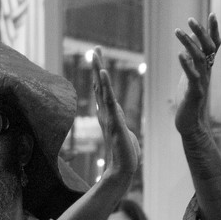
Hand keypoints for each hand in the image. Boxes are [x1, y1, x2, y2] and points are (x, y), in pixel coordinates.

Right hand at [91, 48, 139, 185]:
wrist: (123, 170)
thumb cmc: (125, 155)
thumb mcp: (124, 133)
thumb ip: (120, 123)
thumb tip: (118, 121)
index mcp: (109, 115)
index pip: (103, 91)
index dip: (100, 74)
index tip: (98, 59)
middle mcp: (106, 113)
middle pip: (99, 86)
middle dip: (97, 67)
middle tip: (95, 49)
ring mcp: (109, 117)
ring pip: (102, 90)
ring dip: (99, 71)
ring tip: (95, 55)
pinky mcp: (114, 121)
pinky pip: (109, 101)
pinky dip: (105, 86)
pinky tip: (102, 73)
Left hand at [173, 14, 220, 136]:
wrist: (191, 124)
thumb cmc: (190, 99)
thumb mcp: (191, 74)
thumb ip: (192, 58)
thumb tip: (189, 39)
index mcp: (206, 67)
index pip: (214, 45)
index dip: (213, 30)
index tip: (211, 14)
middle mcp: (207, 72)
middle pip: (209, 48)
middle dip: (201, 32)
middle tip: (190, 18)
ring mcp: (202, 82)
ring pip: (200, 59)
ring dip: (189, 44)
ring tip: (177, 32)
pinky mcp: (195, 93)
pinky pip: (193, 77)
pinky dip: (187, 65)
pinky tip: (180, 55)